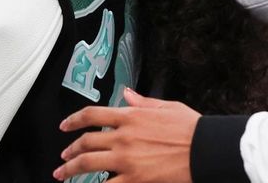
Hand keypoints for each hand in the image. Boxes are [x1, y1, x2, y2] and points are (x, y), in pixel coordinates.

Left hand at [54, 88, 200, 182]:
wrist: (204, 149)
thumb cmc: (191, 129)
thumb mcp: (167, 107)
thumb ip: (142, 102)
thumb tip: (127, 93)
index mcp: (131, 116)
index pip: (92, 115)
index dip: (73, 120)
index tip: (65, 126)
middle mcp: (124, 137)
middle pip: (86, 142)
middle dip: (70, 150)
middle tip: (63, 156)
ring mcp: (126, 159)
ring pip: (87, 164)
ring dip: (70, 170)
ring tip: (63, 174)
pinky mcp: (133, 179)